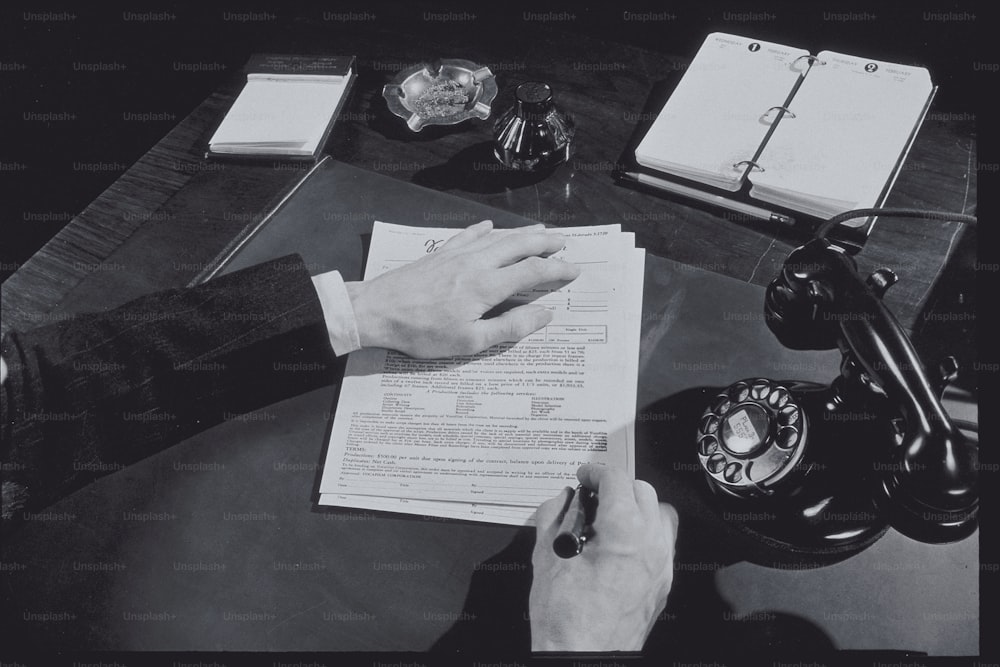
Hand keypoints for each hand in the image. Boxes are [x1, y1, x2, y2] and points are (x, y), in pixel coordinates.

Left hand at [345, 220, 579, 357]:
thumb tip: (544, 314)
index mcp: (487, 286)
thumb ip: (510, 327)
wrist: (377, 311)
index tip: (574, 270)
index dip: (557, 270)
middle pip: (518, 246)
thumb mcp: (469, 342)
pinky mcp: (439, 254)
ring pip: (497, 237)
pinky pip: (468, 235)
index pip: (533, 271)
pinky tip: (490, 226)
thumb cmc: (422, 333)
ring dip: (521, 233)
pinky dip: (484, 230)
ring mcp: (456, 255)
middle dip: (545, 242)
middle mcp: (476, 263)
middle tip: (564, 242)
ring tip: (539, 230)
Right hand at [529, 464, 677, 651]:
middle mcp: (651, 544)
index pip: (616, 479)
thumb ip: (554, 515)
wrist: (582, 658)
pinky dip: (645, 532)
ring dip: (637, 507)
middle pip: (643, 491)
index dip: (595, 472)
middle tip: (592, 494)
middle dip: (617, 486)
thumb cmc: (566, 619)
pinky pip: (663, 543)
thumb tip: (562, 500)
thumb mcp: (545, 556)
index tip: (584, 477)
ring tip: (611, 516)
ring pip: (661, 514)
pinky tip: (621, 544)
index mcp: (624, 531)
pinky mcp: (663, 584)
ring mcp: (662, 566)